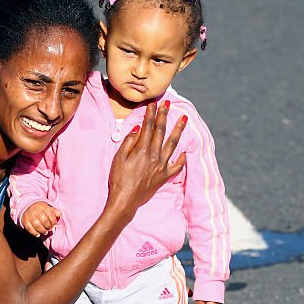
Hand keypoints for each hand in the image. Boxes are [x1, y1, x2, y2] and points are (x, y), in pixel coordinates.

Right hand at [21, 202, 60, 236]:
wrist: (26, 207)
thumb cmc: (40, 210)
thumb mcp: (47, 208)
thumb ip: (54, 211)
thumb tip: (59, 214)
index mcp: (42, 206)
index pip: (50, 214)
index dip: (53, 221)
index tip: (54, 224)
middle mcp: (35, 211)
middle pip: (44, 220)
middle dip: (48, 226)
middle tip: (49, 229)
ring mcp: (29, 216)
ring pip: (37, 225)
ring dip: (42, 230)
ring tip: (45, 232)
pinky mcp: (25, 221)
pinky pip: (30, 228)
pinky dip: (35, 233)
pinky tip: (38, 234)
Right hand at [106, 101, 186, 218]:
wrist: (125, 201)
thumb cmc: (118, 179)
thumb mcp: (119, 158)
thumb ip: (129, 142)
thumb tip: (139, 128)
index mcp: (143, 149)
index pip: (148, 126)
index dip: (151, 113)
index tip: (153, 103)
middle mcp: (155, 155)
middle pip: (161, 131)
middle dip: (164, 115)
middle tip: (168, 103)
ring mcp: (162, 166)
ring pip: (173, 143)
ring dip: (179, 129)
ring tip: (184, 119)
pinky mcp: (164, 176)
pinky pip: (177, 165)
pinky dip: (182, 158)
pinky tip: (185, 151)